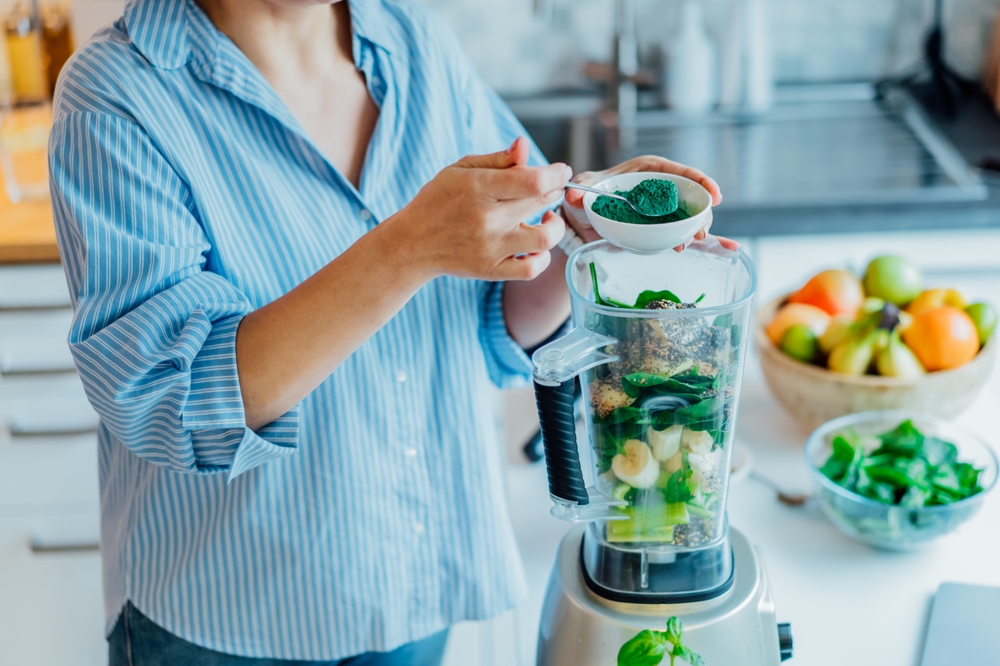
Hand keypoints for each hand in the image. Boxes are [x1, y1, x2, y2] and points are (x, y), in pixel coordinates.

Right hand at [389, 137, 569, 280]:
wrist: (413, 244)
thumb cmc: (438, 201)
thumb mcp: (461, 170)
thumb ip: (498, 159)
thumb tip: (524, 146)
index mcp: (478, 188)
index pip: (533, 180)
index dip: (556, 174)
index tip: (561, 171)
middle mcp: (487, 219)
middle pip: (541, 202)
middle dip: (555, 191)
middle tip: (550, 188)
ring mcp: (491, 248)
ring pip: (545, 238)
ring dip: (556, 225)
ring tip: (548, 218)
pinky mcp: (492, 270)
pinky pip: (531, 269)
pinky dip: (543, 257)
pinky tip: (536, 244)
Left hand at [563, 155, 738, 251]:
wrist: (582, 215)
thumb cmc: (588, 194)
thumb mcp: (584, 189)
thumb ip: (579, 191)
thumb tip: (573, 194)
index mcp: (648, 170)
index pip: (680, 172)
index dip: (701, 181)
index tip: (715, 195)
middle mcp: (660, 187)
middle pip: (691, 195)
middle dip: (701, 212)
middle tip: (700, 231)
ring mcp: (662, 208)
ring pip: (688, 215)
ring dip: (695, 228)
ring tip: (688, 243)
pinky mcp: (659, 225)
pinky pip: (680, 230)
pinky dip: (690, 237)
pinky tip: (700, 248)